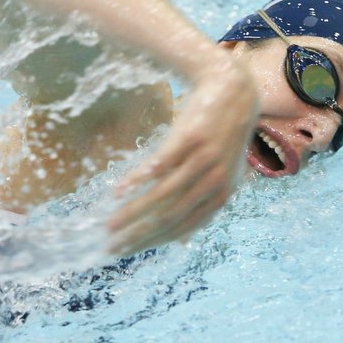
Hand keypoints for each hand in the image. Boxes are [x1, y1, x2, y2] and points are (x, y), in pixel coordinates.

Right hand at [107, 55, 258, 254]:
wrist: (233, 91)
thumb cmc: (221, 136)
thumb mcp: (222, 175)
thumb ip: (203, 207)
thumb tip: (182, 242)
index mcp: (220, 197)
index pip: (180, 229)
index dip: (151, 243)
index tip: (124, 251)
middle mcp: (214, 183)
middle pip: (169, 218)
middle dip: (137, 235)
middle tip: (111, 245)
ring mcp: (203, 161)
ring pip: (161, 196)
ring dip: (132, 213)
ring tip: (109, 223)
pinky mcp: (190, 139)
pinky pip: (159, 166)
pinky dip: (136, 181)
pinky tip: (117, 191)